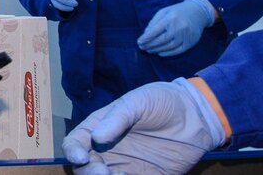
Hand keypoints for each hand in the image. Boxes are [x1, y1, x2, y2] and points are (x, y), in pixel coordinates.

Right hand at [62, 79, 222, 174]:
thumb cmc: (162, 102)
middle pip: (85, 168)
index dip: (73, 152)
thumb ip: (118, 118)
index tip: (81, 158)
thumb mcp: (138, 102)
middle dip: (89, 173)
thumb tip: (96, 138)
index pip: (75, 143)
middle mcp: (107, 151)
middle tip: (103, 173)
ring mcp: (125, 166)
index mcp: (98, 128)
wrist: (198, 116)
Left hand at [138, 0, 215, 56]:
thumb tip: (146, 34)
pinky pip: (178, 50)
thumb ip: (154, 22)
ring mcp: (186, 35)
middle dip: (150, 45)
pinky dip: (168, 53)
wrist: (199, 12)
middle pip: (162, 40)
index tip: (139, 42)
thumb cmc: (177, 11)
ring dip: (157, 50)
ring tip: (149, 50)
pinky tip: (160, 53)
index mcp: (170, 18)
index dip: (146, 38)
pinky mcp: (191, 42)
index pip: (156, 31)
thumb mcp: (164, 11)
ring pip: (169, 46)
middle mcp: (179, 27)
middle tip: (142, 47)